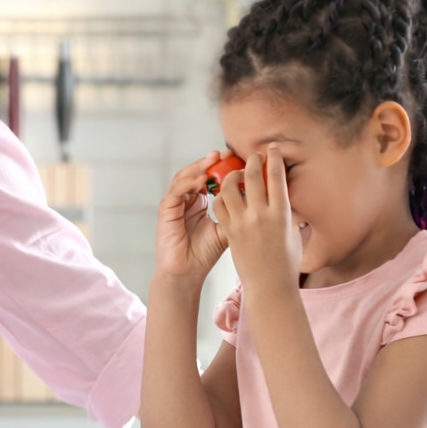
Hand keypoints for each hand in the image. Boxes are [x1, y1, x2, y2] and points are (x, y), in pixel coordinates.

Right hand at [153, 152, 230, 284]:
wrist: (187, 274)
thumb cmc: (204, 255)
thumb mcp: (227, 230)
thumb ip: (237, 214)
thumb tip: (260, 201)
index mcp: (199, 202)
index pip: (209, 177)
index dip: (222, 167)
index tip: (239, 159)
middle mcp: (186, 199)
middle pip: (196, 172)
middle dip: (210, 162)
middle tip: (226, 153)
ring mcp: (175, 204)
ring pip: (184, 177)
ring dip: (199, 167)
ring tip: (213, 160)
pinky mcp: (166, 211)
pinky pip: (176, 191)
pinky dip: (188, 183)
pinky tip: (200, 179)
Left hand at [215, 148, 300, 290]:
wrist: (270, 286)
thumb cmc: (287, 262)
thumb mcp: (293, 233)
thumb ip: (287, 212)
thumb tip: (284, 196)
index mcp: (282, 213)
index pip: (277, 177)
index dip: (274, 159)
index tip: (272, 150)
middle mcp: (261, 215)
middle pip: (253, 175)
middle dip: (252, 160)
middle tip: (253, 156)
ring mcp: (242, 222)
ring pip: (230, 187)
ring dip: (232, 176)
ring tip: (236, 175)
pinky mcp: (229, 231)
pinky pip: (220, 205)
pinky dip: (222, 196)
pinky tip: (226, 195)